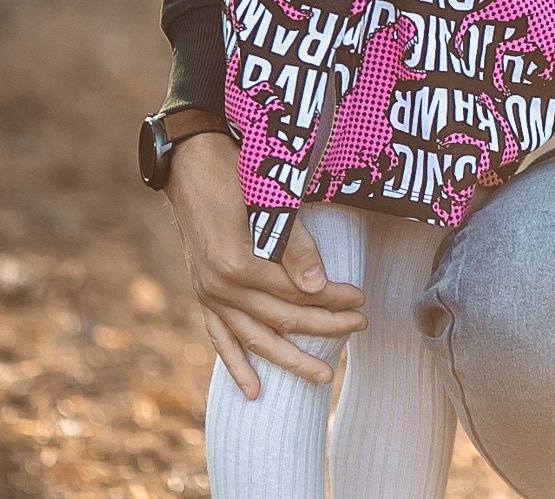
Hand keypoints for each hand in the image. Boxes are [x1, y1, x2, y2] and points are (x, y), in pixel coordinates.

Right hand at [164, 129, 365, 396]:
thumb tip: (317, 289)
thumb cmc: (237, 173)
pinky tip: (253, 391)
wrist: (191, 163)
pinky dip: (236, 365)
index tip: (362, 296)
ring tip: (323, 376)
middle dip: (324, 327)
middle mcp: (220, 287)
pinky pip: (220, 339)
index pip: (297, 294)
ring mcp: (208, 295)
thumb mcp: (270, 201)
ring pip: (255, 339)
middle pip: (281, 319)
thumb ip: (294, 247)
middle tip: (361, 325)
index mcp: (239, 264)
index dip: (333, 298)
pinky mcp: (203, 295)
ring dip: (289, 360)